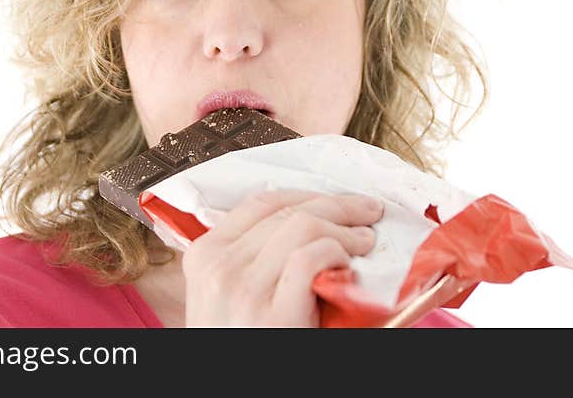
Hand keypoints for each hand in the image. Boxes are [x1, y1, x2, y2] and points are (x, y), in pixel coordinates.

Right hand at [182, 189, 383, 326]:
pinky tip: (351, 262)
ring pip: (302, 226)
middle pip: (287, 210)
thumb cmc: (241, 340)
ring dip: (345, 227)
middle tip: (367, 211)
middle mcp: (219, 268)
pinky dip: (338, 251)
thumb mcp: (228, 295)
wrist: (233, 390)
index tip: (334, 199)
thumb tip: (307, 222)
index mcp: (205, 257)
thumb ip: (250, 259)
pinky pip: (310, 257)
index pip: (260, 202)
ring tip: (366, 240)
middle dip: (336, 204)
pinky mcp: (273, 315)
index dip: (306, 195)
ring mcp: (243, 289)